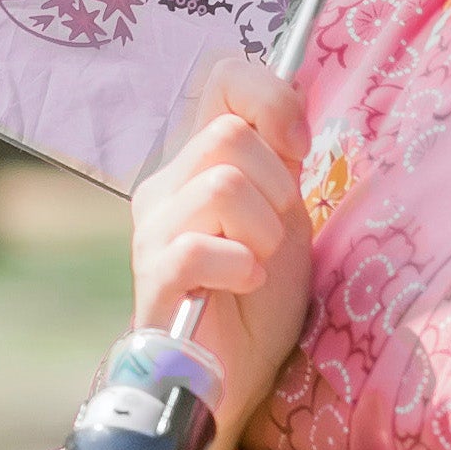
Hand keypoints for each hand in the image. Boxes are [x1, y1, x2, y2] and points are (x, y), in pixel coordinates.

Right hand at [127, 52, 311, 422]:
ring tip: (257, 265)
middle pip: (229, 136)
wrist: (235, 372)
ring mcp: (153, 229)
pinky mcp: (153, 276)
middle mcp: (166, 185)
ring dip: (262, 230)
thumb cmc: (260, 297)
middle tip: (274, 234)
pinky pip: (199, 246)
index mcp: (198, 160)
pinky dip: (239, 265)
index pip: (224, 78)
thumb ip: (279, 157)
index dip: (271, 100)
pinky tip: (244, 284)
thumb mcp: (284, 213)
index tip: (298, 147)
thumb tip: (292, 98)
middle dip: (276, 186)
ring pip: (221, 185)